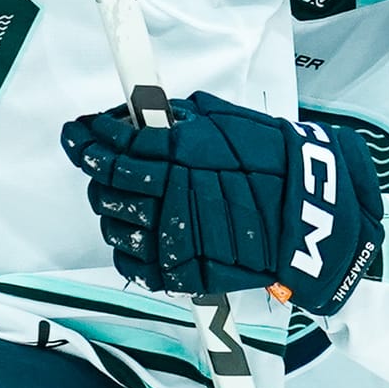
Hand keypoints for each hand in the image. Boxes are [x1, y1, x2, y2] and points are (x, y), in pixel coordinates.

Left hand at [62, 93, 384, 315]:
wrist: (309, 216)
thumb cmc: (275, 164)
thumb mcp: (224, 121)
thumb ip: (178, 120)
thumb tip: (144, 116)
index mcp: (176, 154)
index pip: (112, 145)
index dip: (87, 137)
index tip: (78, 132)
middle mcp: (168, 196)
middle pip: (107, 185)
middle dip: (98, 171)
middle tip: (101, 162)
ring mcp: (172, 238)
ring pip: (114, 226)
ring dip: (113, 209)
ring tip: (127, 199)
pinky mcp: (180, 271)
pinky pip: (133, 264)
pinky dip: (129, 249)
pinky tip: (140, 234)